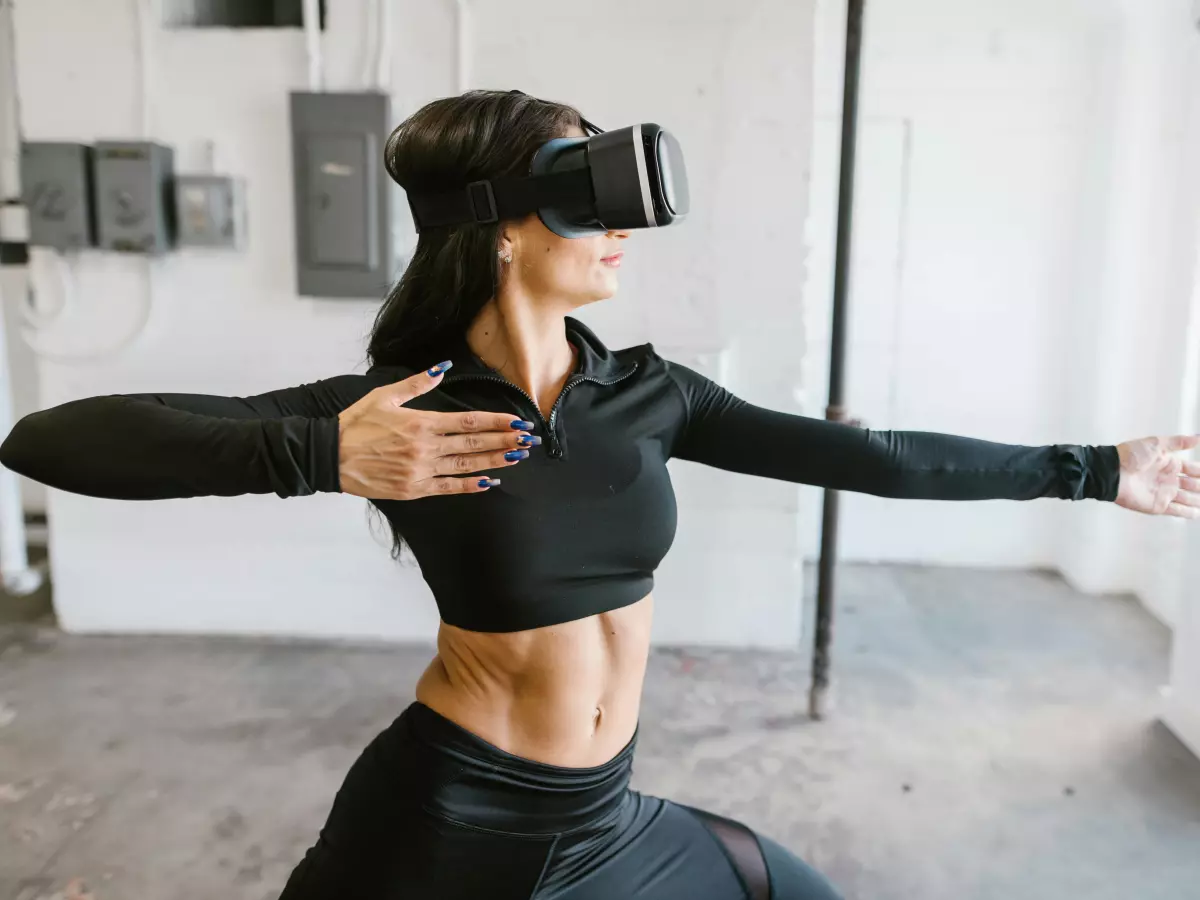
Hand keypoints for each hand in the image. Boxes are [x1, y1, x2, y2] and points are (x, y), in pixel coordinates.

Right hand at [336, 364, 537, 499]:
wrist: (330, 455)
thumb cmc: (356, 423)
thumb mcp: (385, 395)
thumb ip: (418, 382)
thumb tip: (443, 366)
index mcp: (422, 422)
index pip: (469, 421)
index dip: (497, 422)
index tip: (518, 423)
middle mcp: (426, 448)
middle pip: (474, 443)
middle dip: (505, 441)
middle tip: (529, 441)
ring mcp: (421, 471)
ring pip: (466, 465)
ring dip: (495, 461)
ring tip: (517, 458)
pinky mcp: (413, 489)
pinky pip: (449, 487)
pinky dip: (470, 485)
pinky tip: (489, 482)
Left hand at [1115, 435, 1199, 518]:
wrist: (1111, 472)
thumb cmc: (1130, 455)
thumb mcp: (1157, 444)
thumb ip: (1179, 442)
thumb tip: (1199, 438)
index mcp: (1170, 463)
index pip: (1194, 469)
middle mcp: (1169, 479)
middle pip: (1194, 485)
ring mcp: (1164, 493)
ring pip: (1189, 498)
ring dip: (1199, 500)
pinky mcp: (1157, 505)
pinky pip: (1177, 511)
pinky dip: (1188, 513)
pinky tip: (1197, 513)